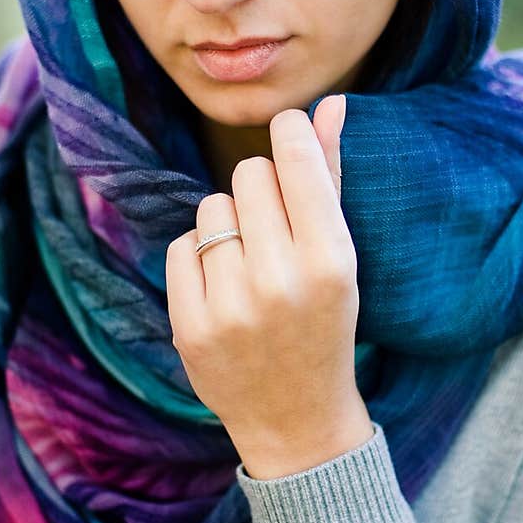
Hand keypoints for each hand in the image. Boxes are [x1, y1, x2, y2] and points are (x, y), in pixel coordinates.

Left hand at [165, 95, 371, 478]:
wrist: (296, 419)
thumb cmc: (325, 322)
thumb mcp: (341, 254)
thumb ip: (330, 176)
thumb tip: (328, 104)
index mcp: (331, 260)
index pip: (293, 159)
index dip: (288, 135)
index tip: (288, 136)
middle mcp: (280, 281)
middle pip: (248, 174)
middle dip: (260, 191)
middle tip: (276, 231)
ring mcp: (231, 306)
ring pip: (210, 207)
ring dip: (228, 224)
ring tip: (250, 264)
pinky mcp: (190, 326)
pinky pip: (180, 246)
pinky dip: (198, 257)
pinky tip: (223, 287)